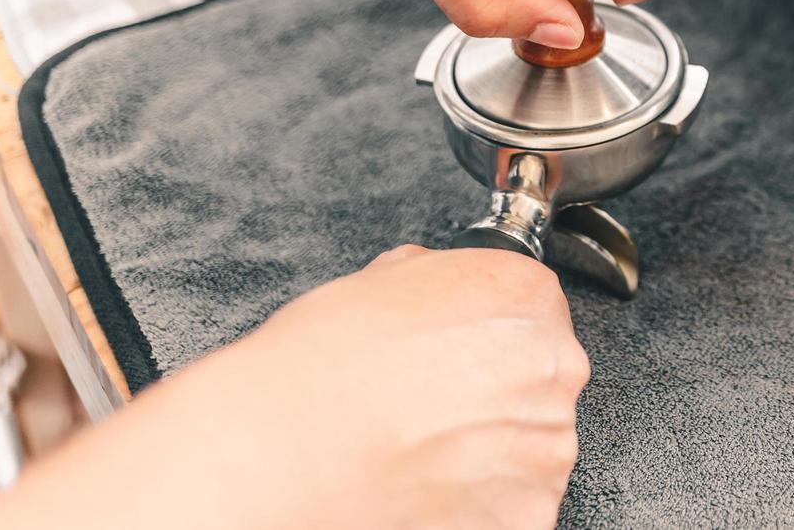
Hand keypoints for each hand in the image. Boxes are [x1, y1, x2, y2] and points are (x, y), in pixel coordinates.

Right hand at [0, 247, 589, 529]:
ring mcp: (536, 457)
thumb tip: (431, 287)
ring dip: (479, 452)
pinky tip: (402, 497)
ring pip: (526, 446)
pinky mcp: (518, 525)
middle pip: (539, 376)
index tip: (456, 351)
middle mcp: (543, 376)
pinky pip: (508, 508)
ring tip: (393, 461)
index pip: (536, 303)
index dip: (485, 329)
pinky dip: (470, 506)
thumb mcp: (359, 295)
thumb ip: (425, 287)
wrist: (251, 476)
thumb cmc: (286, 385)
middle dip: (485, 390)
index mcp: (512, 302)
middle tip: (409, 410)